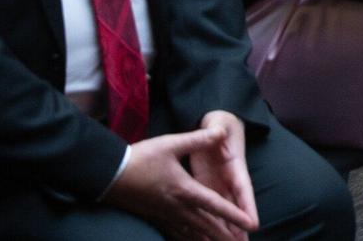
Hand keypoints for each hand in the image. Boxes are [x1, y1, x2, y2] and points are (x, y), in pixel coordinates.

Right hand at [104, 125, 257, 240]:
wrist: (110, 175)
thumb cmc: (141, 158)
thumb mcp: (171, 144)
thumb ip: (198, 139)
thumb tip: (221, 131)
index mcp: (185, 190)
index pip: (216, 205)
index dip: (235, 215)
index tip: (251, 224)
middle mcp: (179, 207)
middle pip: (208, 226)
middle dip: (227, 236)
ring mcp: (167, 215)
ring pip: (194, 233)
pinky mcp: (157, 218)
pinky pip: (179, 233)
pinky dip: (191, 239)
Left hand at [182, 111, 257, 240]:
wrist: (216, 126)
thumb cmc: (219, 124)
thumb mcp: (219, 124)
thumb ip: (218, 130)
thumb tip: (220, 131)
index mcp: (235, 166)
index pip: (243, 189)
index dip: (248, 206)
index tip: (254, 223)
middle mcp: (229, 181)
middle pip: (237, 208)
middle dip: (241, 228)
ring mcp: (219, 187)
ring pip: (224, 213)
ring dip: (227, 230)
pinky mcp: (206, 188)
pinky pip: (209, 209)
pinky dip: (211, 224)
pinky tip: (207, 237)